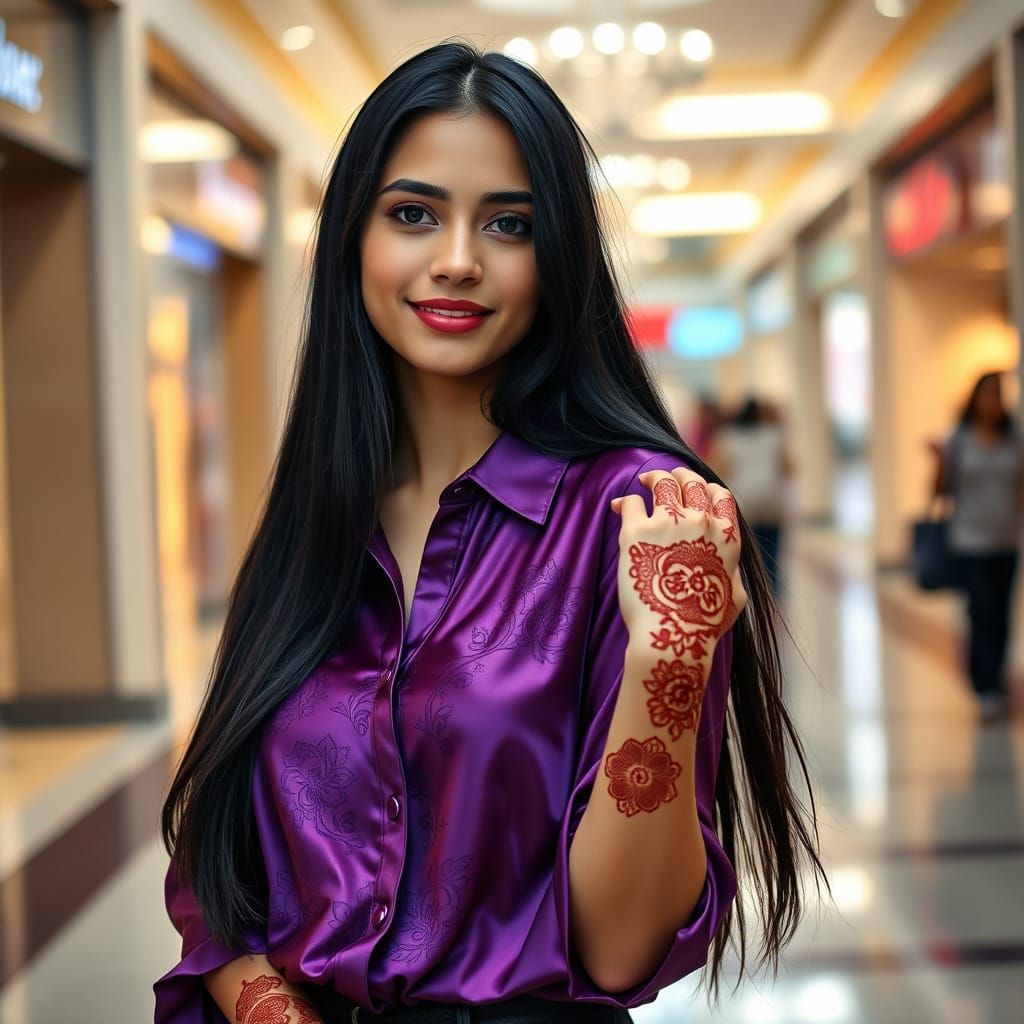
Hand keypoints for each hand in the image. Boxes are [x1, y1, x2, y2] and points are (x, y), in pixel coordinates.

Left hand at [610, 467, 746, 662]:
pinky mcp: (637, 532)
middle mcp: (700, 522)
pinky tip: (620, 507)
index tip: (697, 488)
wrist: (672, 634)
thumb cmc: (704, 624)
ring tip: (644, 480)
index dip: (707, 488)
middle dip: (680, 476)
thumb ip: (733, 573)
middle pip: (691, 482)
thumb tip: (730, 566)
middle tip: (668, 478)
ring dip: (653, 478)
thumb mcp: (735, 597)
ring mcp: (668, 523)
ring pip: (662, 483)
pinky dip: (626, 502)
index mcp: (726, 536)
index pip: (720, 495)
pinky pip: (632, 503)